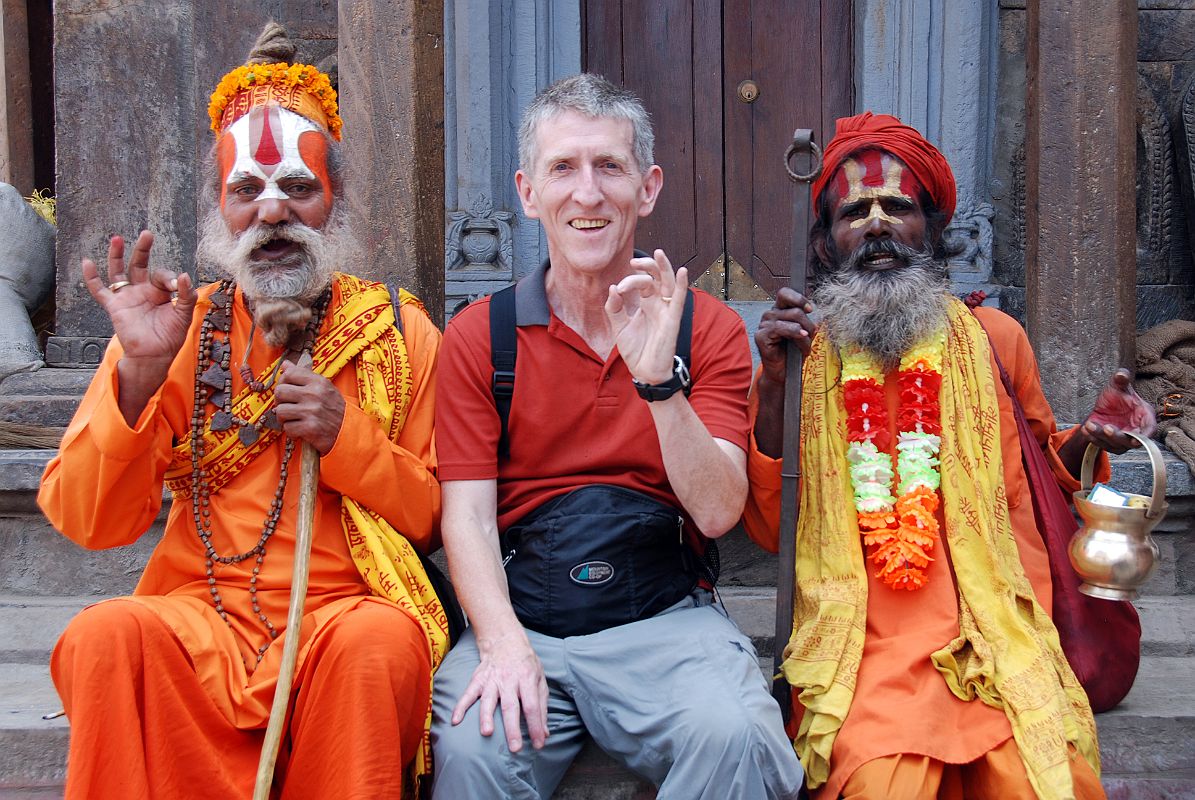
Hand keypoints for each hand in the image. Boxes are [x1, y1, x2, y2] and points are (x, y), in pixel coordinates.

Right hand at [81, 232, 197, 366]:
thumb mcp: (184, 315)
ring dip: (117, 256)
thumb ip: (186, 295)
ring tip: (117, 239)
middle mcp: (142, 291)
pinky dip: (91, 278)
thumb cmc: (170, 337)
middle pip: (140, 265)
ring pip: (119, 272)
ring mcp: (127, 297)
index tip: (174, 284)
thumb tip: (183, 275)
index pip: (162, 275)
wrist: (154, 356)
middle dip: (143, 249)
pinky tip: (87, 262)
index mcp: (160, 292)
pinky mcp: (115, 306)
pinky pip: (99, 290)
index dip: (168, 277)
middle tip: (147, 234)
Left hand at [274, 360, 345, 454]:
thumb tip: (285, 365)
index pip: (289, 373)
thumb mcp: (324, 387)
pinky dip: (292, 432)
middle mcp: (315, 394)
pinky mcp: (310, 428)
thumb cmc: (334, 409)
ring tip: (293, 419)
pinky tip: (300, 430)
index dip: (282, 382)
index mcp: (319, 382)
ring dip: (284, 418)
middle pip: (280, 391)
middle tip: (287, 406)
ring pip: (280, 411)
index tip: (286, 390)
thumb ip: (304, 375)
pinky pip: (288, 428)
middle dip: (280, 401)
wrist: (349, 430)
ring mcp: (312, 411)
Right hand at [451, 631, 548, 751]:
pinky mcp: (478, 679)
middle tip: (515, 748)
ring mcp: (492, 680)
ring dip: (486, 716)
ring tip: (487, 732)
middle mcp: (509, 680)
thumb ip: (542, 706)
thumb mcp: (540, 679)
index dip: (535, 726)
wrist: (505, 640)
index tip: (538, 744)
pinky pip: (468, 694)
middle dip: (513, 728)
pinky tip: (455, 720)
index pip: (532, 706)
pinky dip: (460, 706)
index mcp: (527, 679)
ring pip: (488, 700)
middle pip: (511, 706)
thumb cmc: (525, 663)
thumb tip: (545, 733)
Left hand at [605, 249, 687, 384]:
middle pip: (657, 277)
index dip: (629, 281)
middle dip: (647, 265)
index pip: (641, 283)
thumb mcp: (619, 327)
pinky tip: (683, 271)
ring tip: (658, 253)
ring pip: (669, 283)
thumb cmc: (636, 351)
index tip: (617, 290)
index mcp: (646, 304)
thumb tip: (613, 289)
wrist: (644, 373)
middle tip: (634, 261)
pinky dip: (682, 285)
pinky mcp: (672, 320)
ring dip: (664, 267)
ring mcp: (666, 311)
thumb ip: (614, 308)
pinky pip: (679, 300)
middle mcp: (658, 304)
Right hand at [755, 288, 815, 386]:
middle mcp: (770, 315)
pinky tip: (800, 342)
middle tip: (810, 335)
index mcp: (779, 310)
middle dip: (807, 323)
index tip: (810, 309)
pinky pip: (781, 328)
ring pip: (792, 318)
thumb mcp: (804, 332)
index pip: (785, 293)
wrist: (784, 372)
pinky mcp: (761, 336)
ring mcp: (764, 325)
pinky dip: (795, 334)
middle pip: (794, 308)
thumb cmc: (793, 353)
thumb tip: (809, 309)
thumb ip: (804, 319)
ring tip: (805, 345)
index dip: (799, 298)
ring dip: (804, 333)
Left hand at [1076, 368, 1156, 454]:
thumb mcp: (1118, 386)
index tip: (1138, 439)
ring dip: (1101, 437)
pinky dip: (1093, 438)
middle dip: (1118, 436)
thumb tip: (1121, 373)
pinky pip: (1101, 444)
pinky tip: (1086, 430)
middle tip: (1107, 428)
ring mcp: (1122, 440)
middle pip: (1130, 441)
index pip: (1150, 429)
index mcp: (1145, 417)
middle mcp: (1136, 431)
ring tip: (1090, 425)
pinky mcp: (1109, 443)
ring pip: (1114, 444)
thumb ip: (1121, 380)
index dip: (1146, 435)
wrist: (1103, 405)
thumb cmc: (1117, 396)